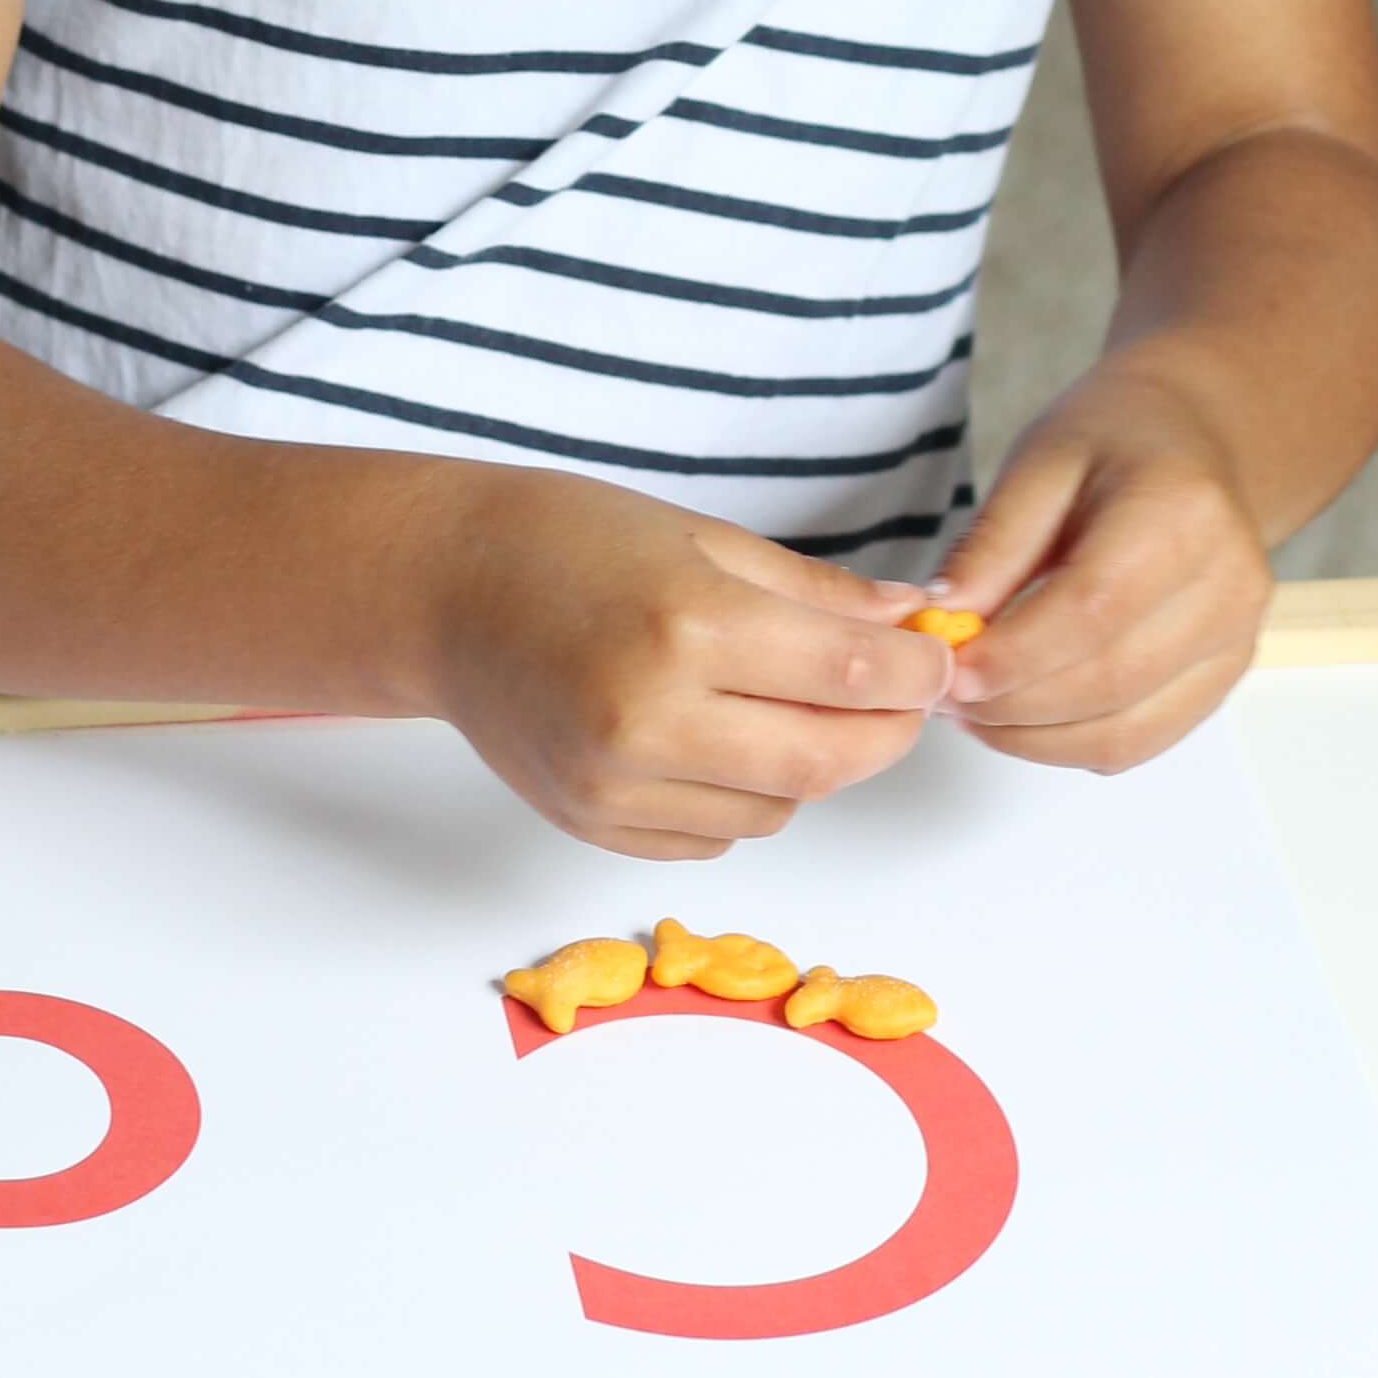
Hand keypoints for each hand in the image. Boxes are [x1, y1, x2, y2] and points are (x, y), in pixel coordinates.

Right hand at [423, 473, 953, 858]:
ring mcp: (615, 785)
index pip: (852, 678)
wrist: (442, 591)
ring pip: (777, 811)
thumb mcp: (705, 539)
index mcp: (687, 626)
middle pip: (826, 763)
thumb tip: (916, 624)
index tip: (935, 658)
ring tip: (781, 704)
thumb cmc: (568, 542)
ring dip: (809, 767)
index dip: (917, 674)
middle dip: (886, 734)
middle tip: (900, 699)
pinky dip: (741, 799)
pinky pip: (714, 838)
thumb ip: (820, 594)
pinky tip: (715, 740)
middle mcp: (649, 718)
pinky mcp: (593, 825)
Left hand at [927, 358, 1271, 773]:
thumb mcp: (1040, 465)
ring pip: (1124, 732)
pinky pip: (1140, 742)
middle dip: (1012, 706)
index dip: (1014, 654)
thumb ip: (992, 546)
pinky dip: (1069, 746)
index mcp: (1183, 511)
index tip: (948, 669)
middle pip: (1110, 681)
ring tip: (973, 710)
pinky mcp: (1224, 677)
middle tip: (944, 696)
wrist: (1193, 443)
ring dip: (1033, 738)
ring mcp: (1235, 639)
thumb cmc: (1115, 442)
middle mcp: (1229, 584)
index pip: (1094, 609)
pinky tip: (1020, 720)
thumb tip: (941, 623)